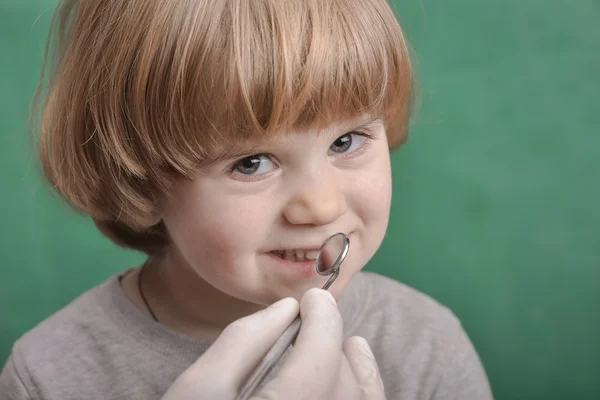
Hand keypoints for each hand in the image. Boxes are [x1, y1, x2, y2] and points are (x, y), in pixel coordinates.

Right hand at [161, 288, 385, 399]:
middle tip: (308, 325)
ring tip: (349, 347)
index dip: (322, 314)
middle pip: (342, 378)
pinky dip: (365, 396)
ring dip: (357, 372)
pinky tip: (354, 383)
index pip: (323, 349)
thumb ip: (245, 340)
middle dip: (329, 342)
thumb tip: (287, 308)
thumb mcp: (199, 388)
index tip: (312, 298)